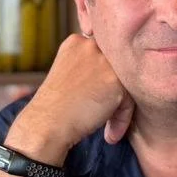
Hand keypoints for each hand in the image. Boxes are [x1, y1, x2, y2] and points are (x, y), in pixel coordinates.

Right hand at [6, 35, 134, 162]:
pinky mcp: (115, 81)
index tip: (97, 97)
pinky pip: (129, 101)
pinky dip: (121, 119)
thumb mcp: (68, 74)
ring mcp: (103, 62)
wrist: (47, 124)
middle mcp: (91, 46)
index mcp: (76, 42)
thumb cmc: (55, 108)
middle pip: (116, 68)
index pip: (104, 55)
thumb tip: (116, 79)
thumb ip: (90, 68)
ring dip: (119, 108)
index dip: (104, 78)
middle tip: (106, 115)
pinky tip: (109, 134)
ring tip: (107, 127)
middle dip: (115, 92)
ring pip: (125, 83)